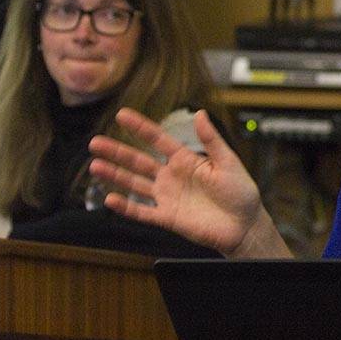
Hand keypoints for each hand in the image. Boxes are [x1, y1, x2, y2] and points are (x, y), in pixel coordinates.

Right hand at [88, 108, 288, 257]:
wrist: (245, 226)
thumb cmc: (241, 193)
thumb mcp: (228, 162)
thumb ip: (212, 139)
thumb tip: (200, 113)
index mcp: (186, 160)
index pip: (158, 140)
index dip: (140, 128)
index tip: (122, 115)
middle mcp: (172, 177)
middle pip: (138, 161)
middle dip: (117, 152)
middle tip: (95, 142)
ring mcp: (168, 197)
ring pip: (135, 184)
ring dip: (115, 176)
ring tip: (95, 166)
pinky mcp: (168, 218)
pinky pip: (143, 212)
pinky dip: (126, 207)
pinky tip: (110, 199)